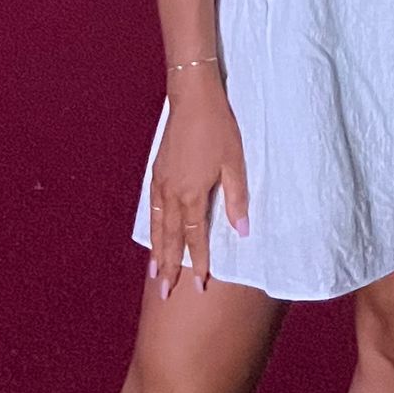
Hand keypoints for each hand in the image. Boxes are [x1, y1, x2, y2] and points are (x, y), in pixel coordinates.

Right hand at [148, 67, 248, 294]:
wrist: (192, 99)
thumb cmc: (218, 128)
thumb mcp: (234, 162)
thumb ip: (237, 198)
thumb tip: (242, 230)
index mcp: (192, 194)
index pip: (195, 237)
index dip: (198, 262)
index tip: (199, 285)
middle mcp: (171, 193)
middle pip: (170, 238)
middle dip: (168, 267)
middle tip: (165, 293)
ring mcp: (160, 183)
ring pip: (157, 226)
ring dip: (156, 252)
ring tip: (154, 274)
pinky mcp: (156, 172)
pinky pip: (151, 208)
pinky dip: (151, 227)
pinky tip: (153, 234)